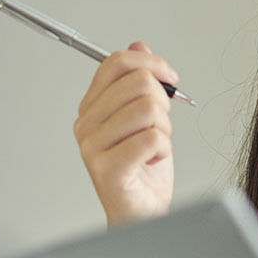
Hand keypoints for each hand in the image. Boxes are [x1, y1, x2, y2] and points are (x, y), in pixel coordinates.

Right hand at [73, 41, 176, 227]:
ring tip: (155, 145)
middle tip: (160, 124)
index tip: (170, 77)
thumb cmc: (143, 168)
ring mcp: (93, 147)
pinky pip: (153, 137)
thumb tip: (138, 45)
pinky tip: (152, 160)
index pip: (115, 63)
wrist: (142, 211)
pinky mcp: (108, 168)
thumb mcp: (145, 118)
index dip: (150, 63)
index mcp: (91, 108)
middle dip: (163, 102)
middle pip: (138, 83)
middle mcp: (86, 124)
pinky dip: (164, 148)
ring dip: (165, 128)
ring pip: (149, 109)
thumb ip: (138, 82)